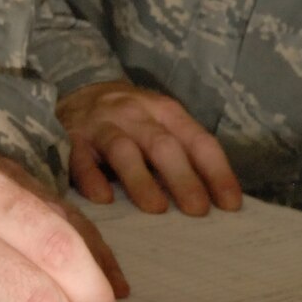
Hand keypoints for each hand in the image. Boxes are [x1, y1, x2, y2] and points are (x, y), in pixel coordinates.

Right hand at [58, 79, 241, 215]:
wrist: (76, 89)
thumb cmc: (128, 119)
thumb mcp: (158, 124)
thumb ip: (181, 153)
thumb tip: (213, 200)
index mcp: (165, 112)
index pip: (198, 141)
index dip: (216, 172)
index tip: (230, 205)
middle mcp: (135, 114)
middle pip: (163, 145)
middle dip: (183, 179)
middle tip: (198, 211)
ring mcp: (101, 125)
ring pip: (123, 150)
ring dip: (141, 180)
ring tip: (156, 209)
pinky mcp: (71, 139)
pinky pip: (81, 159)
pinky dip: (92, 178)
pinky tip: (103, 198)